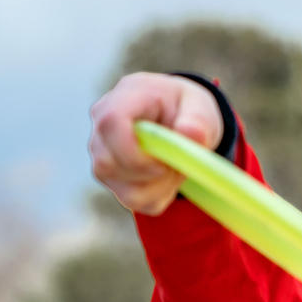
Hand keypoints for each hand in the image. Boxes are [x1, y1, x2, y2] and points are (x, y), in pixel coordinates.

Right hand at [88, 72, 223, 214]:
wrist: (178, 119)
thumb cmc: (184, 108)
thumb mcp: (199, 106)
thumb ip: (197, 120)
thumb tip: (192, 134)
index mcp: (122, 99)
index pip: (110, 123)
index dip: (134, 152)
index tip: (164, 161)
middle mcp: (102, 130)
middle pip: (108, 165)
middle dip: (153, 174)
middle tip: (178, 161)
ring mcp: (102, 156)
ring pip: (124, 191)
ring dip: (160, 188)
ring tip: (176, 167)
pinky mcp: (111, 179)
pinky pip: (134, 201)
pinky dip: (159, 197)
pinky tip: (167, 177)